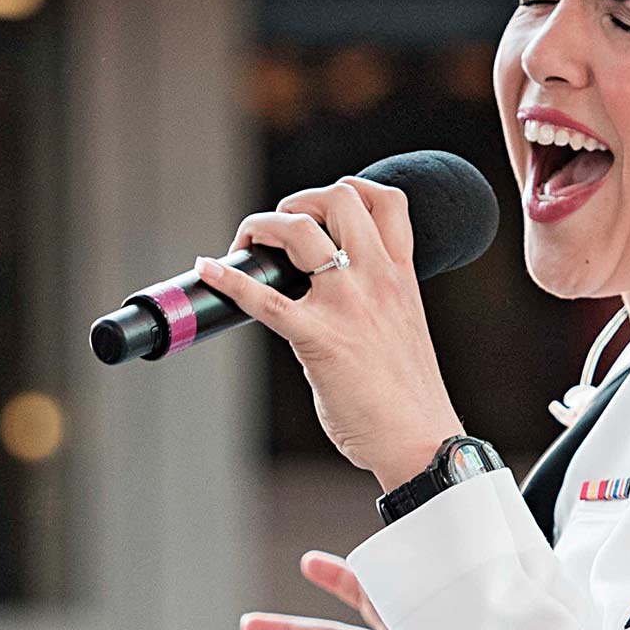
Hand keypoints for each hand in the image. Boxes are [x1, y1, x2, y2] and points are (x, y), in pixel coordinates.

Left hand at [196, 177, 462, 487]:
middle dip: (300, 201)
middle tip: (282, 228)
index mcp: (401, 276)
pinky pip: (264, 299)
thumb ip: (372, 304)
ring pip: (300, 231)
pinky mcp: (318, 339)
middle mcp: (377, 279)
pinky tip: (209, 270)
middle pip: (339, 199)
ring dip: (266, 226)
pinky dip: (229, 280)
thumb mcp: (403, 328)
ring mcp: (347, 305)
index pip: (387, 201)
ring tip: (250, 243)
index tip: (325, 206)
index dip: (352, 188)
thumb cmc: (411, 398)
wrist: (421, 441)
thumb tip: (326, 305)